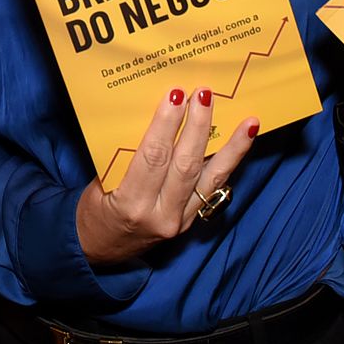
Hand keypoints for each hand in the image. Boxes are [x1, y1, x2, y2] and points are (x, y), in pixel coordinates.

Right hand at [75, 88, 259, 266]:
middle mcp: (161, 215)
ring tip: (248, 123)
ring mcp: (180, 220)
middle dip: (198, 126)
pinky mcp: (191, 220)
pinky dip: (231, 163)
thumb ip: (126, 155)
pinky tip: (244, 142)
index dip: (166, 125)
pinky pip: (214, 187)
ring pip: (211, 178)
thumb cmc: (95, 210)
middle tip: (205, 94)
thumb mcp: (99, 182)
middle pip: (185, 164)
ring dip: (231, 147)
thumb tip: (153, 117)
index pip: (153, 157)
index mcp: (132, 204)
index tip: (175, 95)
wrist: (100, 249)